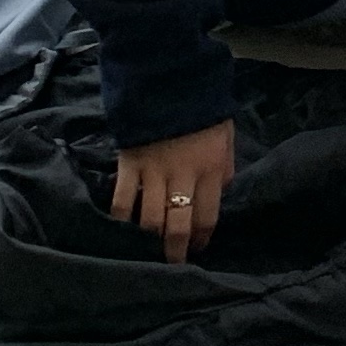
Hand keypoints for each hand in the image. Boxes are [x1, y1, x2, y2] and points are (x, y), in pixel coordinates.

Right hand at [111, 121, 235, 263]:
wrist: (170, 80)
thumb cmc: (203, 111)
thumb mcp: (226, 138)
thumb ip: (224, 170)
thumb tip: (219, 197)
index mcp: (211, 169)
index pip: (207, 218)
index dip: (201, 240)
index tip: (196, 251)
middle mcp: (183, 176)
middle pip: (177, 226)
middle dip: (174, 252)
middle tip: (171, 266)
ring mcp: (153, 172)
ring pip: (149, 220)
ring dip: (149, 243)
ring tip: (147, 255)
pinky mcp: (128, 165)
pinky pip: (121, 200)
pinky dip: (119, 220)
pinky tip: (120, 233)